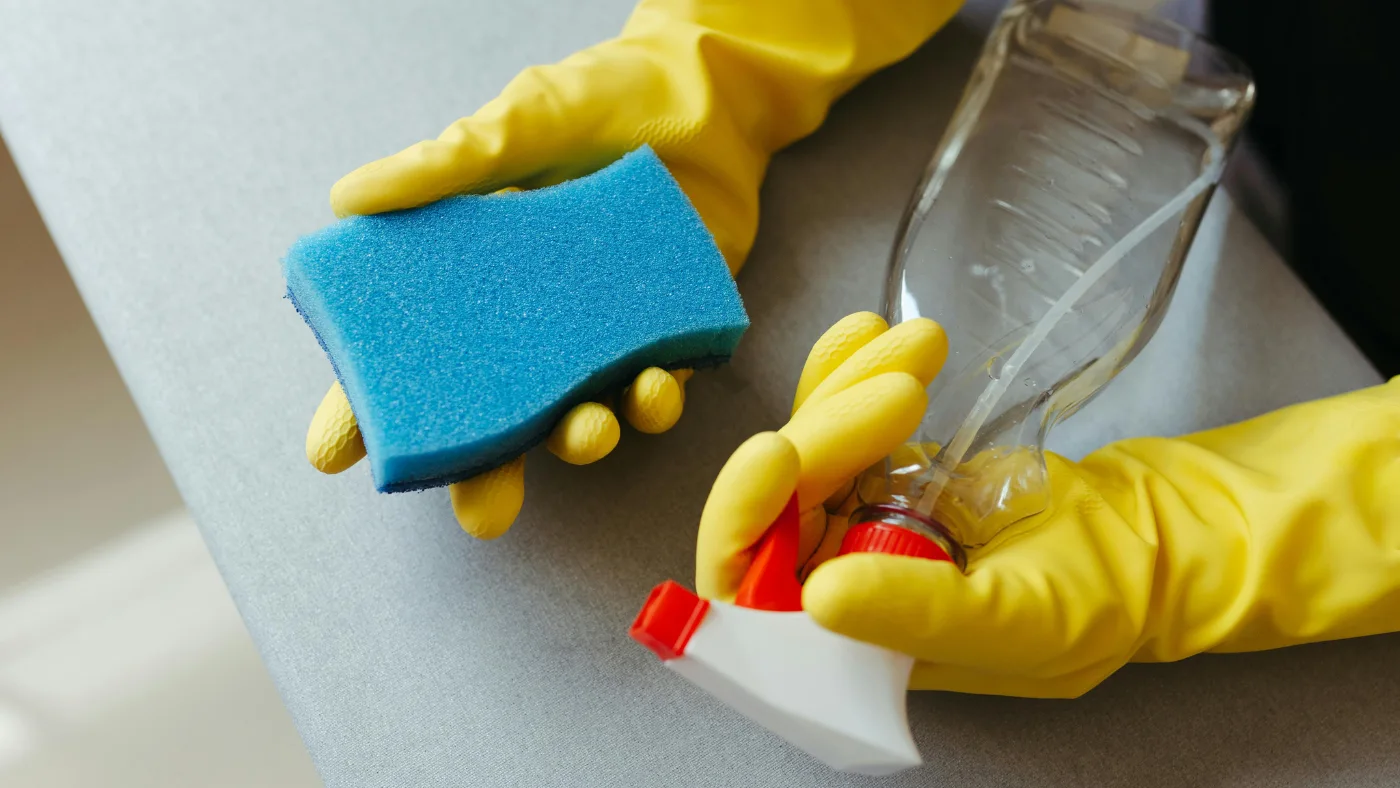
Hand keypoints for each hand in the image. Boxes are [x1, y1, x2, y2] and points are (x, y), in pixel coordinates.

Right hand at [304, 0, 962, 537]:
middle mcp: (531, 322)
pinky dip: (651, 404)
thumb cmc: (599, 99)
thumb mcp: (519, 120)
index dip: (367, 406)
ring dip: (578, 443)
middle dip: (483, 474)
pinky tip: (650, 386)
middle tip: (481, 513)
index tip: (333, 453)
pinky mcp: (664, 336)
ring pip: (577, 419)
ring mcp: (597, 337)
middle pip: (494, 417)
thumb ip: (445, 163)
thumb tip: (349, 198)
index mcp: (477, 278)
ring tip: (583, 431)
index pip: (410, 353)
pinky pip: (653, 394)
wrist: (706, 95)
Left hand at [701, 316, 1399, 697]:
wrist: (1157, 530)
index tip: (777, 451)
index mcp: (849, 642)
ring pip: (808, 442)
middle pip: (777, 502)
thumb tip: (816, 596)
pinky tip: (874, 330)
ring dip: (849, 385)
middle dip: (827, 431)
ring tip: (922, 349)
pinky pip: (840, 410)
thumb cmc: (1098, 597)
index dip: (741, 523)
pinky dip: (852, 365)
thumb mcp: (1013, 618)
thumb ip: (915, 612)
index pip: (746, 596)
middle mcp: (837, 581)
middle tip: (901, 391)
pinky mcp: (883, 465)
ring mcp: (855, 518)